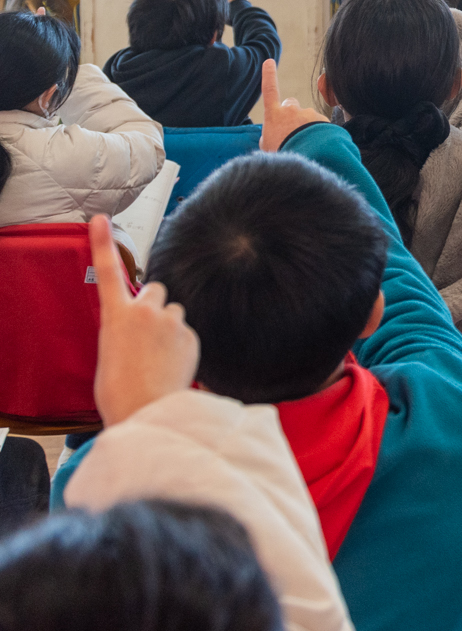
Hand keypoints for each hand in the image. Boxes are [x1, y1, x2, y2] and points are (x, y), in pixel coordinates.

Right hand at [89, 214, 196, 425]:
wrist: (147, 411)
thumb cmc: (120, 390)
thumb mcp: (108, 354)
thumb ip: (123, 330)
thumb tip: (136, 329)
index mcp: (116, 316)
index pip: (108, 272)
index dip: (103, 243)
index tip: (101, 219)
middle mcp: (145, 311)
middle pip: (155, 290)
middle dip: (153, 304)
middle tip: (147, 332)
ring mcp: (172, 320)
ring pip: (173, 311)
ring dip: (169, 325)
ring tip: (159, 355)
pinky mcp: (191, 333)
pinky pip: (187, 331)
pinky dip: (182, 343)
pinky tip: (173, 365)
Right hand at [257, 57, 326, 151]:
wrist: (306, 157)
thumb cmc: (282, 155)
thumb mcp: (267, 148)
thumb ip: (269, 136)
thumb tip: (273, 134)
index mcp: (274, 115)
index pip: (269, 90)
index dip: (269, 75)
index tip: (269, 61)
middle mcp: (291, 109)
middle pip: (291, 104)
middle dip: (291, 113)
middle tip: (292, 131)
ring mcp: (308, 113)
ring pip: (307, 117)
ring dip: (307, 127)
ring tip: (305, 145)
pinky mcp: (324, 119)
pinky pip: (321, 125)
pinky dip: (319, 133)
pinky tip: (317, 145)